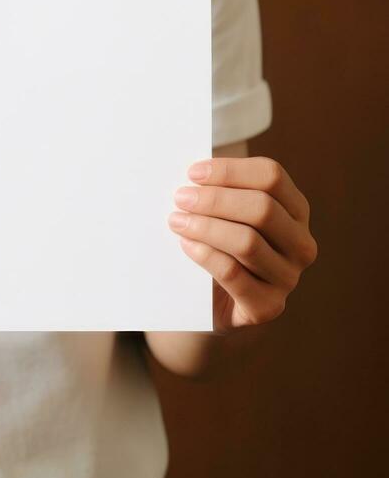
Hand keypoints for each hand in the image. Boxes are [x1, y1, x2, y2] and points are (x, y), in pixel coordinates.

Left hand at [167, 156, 316, 333]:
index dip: (230, 170)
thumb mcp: (226, 215)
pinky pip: (233, 273)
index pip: (272, 177)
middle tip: (180, 198)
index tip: (193, 173)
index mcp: (295, 211)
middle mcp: (300, 243)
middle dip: (215, 199)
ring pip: (247, 242)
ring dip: (206, 227)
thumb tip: (193, 174)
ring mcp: (288, 277)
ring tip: (176, 221)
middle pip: (262, 208)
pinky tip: (186, 245)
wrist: (213, 303)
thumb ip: (218, 191)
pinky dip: (206, 255)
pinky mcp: (267, 306)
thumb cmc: (218, 246)